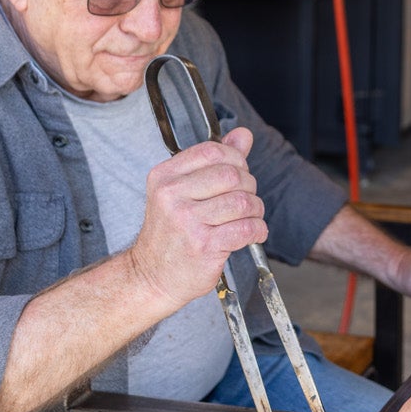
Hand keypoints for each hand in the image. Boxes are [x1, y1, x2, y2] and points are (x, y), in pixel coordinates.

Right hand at [125, 126, 264, 312]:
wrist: (152, 276)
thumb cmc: (170, 234)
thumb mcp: (182, 192)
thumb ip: (214, 162)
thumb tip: (243, 135)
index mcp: (164, 176)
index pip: (213, 151)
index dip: (236, 159)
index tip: (239, 173)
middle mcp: (172, 195)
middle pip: (232, 174)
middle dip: (248, 186)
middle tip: (245, 199)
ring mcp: (187, 221)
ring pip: (242, 201)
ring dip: (255, 210)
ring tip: (249, 217)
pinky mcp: (204, 245)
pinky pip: (246, 228)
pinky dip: (258, 230)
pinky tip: (253, 233)